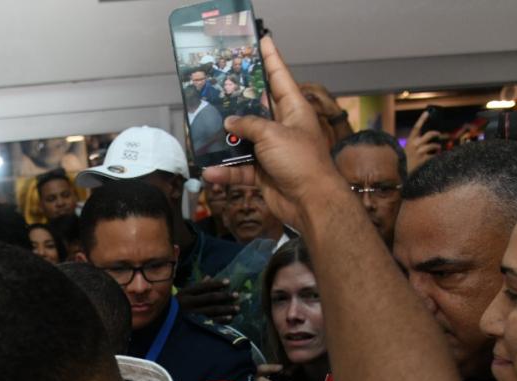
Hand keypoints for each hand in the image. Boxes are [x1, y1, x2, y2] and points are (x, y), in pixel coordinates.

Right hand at [175, 278, 238, 323]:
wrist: (162, 325)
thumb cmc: (174, 308)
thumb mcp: (181, 295)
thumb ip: (196, 287)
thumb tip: (210, 277)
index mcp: (184, 294)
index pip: (203, 287)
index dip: (216, 284)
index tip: (228, 282)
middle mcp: (188, 303)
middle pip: (210, 298)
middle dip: (225, 296)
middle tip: (236, 295)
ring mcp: (191, 315)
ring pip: (213, 310)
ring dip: (226, 309)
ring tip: (237, 307)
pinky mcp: (193, 326)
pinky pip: (211, 322)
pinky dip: (221, 320)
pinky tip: (230, 318)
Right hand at [204, 36, 345, 230]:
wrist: (310, 202)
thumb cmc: (301, 161)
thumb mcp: (273, 134)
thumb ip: (249, 125)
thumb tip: (230, 122)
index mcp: (294, 109)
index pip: (280, 77)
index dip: (270, 59)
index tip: (261, 41)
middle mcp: (283, 127)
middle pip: (257, 109)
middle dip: (238, 103)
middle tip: (219, 88)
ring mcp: (273, 151)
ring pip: (244, 141)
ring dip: (226, 142)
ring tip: (205, 134)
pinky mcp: (264, 173)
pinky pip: (241, 169)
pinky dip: (227, 171)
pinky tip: (211, 172)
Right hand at [405, 111, 441, 171]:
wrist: (400, 174)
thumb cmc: (403, 162)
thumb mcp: (406, 151)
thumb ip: (414, 145)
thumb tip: (426, 141)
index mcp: (409, 142)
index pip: (416, 128)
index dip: (421, 119)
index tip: (427, 112)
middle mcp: (414, 145)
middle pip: (429, 134)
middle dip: (436, 133)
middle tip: (439, 135)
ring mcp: (419, 153)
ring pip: (433, 145)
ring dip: (437, 146)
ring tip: (438, 148)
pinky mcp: (423, 160)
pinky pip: (433, 155)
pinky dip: (436, 156)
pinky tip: (435, 157)